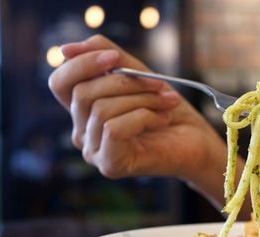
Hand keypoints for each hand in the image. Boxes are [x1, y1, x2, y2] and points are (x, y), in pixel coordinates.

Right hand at [48, 35, 225, 183]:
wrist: (199, 143)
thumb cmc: (170, 110)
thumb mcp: (139, 75)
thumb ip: (107, 58)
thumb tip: (66, 49)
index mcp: (85, 111)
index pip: (60, 83)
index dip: (81, 64)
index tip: (115, 57)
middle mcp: (82, 133)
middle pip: (83, 93)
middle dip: (125, 81)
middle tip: (159, 84)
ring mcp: (94, 151)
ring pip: (101, 109)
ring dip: (142, 99)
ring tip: (168, 102)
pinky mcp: (110, 164)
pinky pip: (113, 128)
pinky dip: (144, 117)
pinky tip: (163, 120)